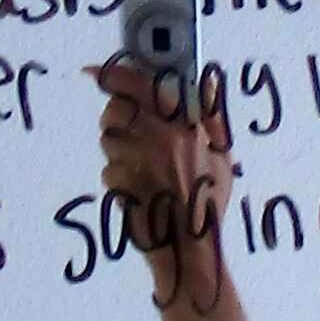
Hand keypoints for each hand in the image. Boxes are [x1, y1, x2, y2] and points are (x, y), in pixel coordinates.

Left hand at [92, 57, 233, 304]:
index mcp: (186, 124)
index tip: (96, 70)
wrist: (189, 250)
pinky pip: (109, 170)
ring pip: (108, 139)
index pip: (142, 84)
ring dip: (118, 150)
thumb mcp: (223, 157)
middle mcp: (159, 137)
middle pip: (116, 109)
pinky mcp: (119, 183)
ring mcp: (136, 161)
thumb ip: (212, 116)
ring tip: (142, 168)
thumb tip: (208, 82)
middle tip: (128, 130)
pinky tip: (139, 191)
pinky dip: (119, 179)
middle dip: (116, 117)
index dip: (115, 73)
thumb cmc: (207, 203)